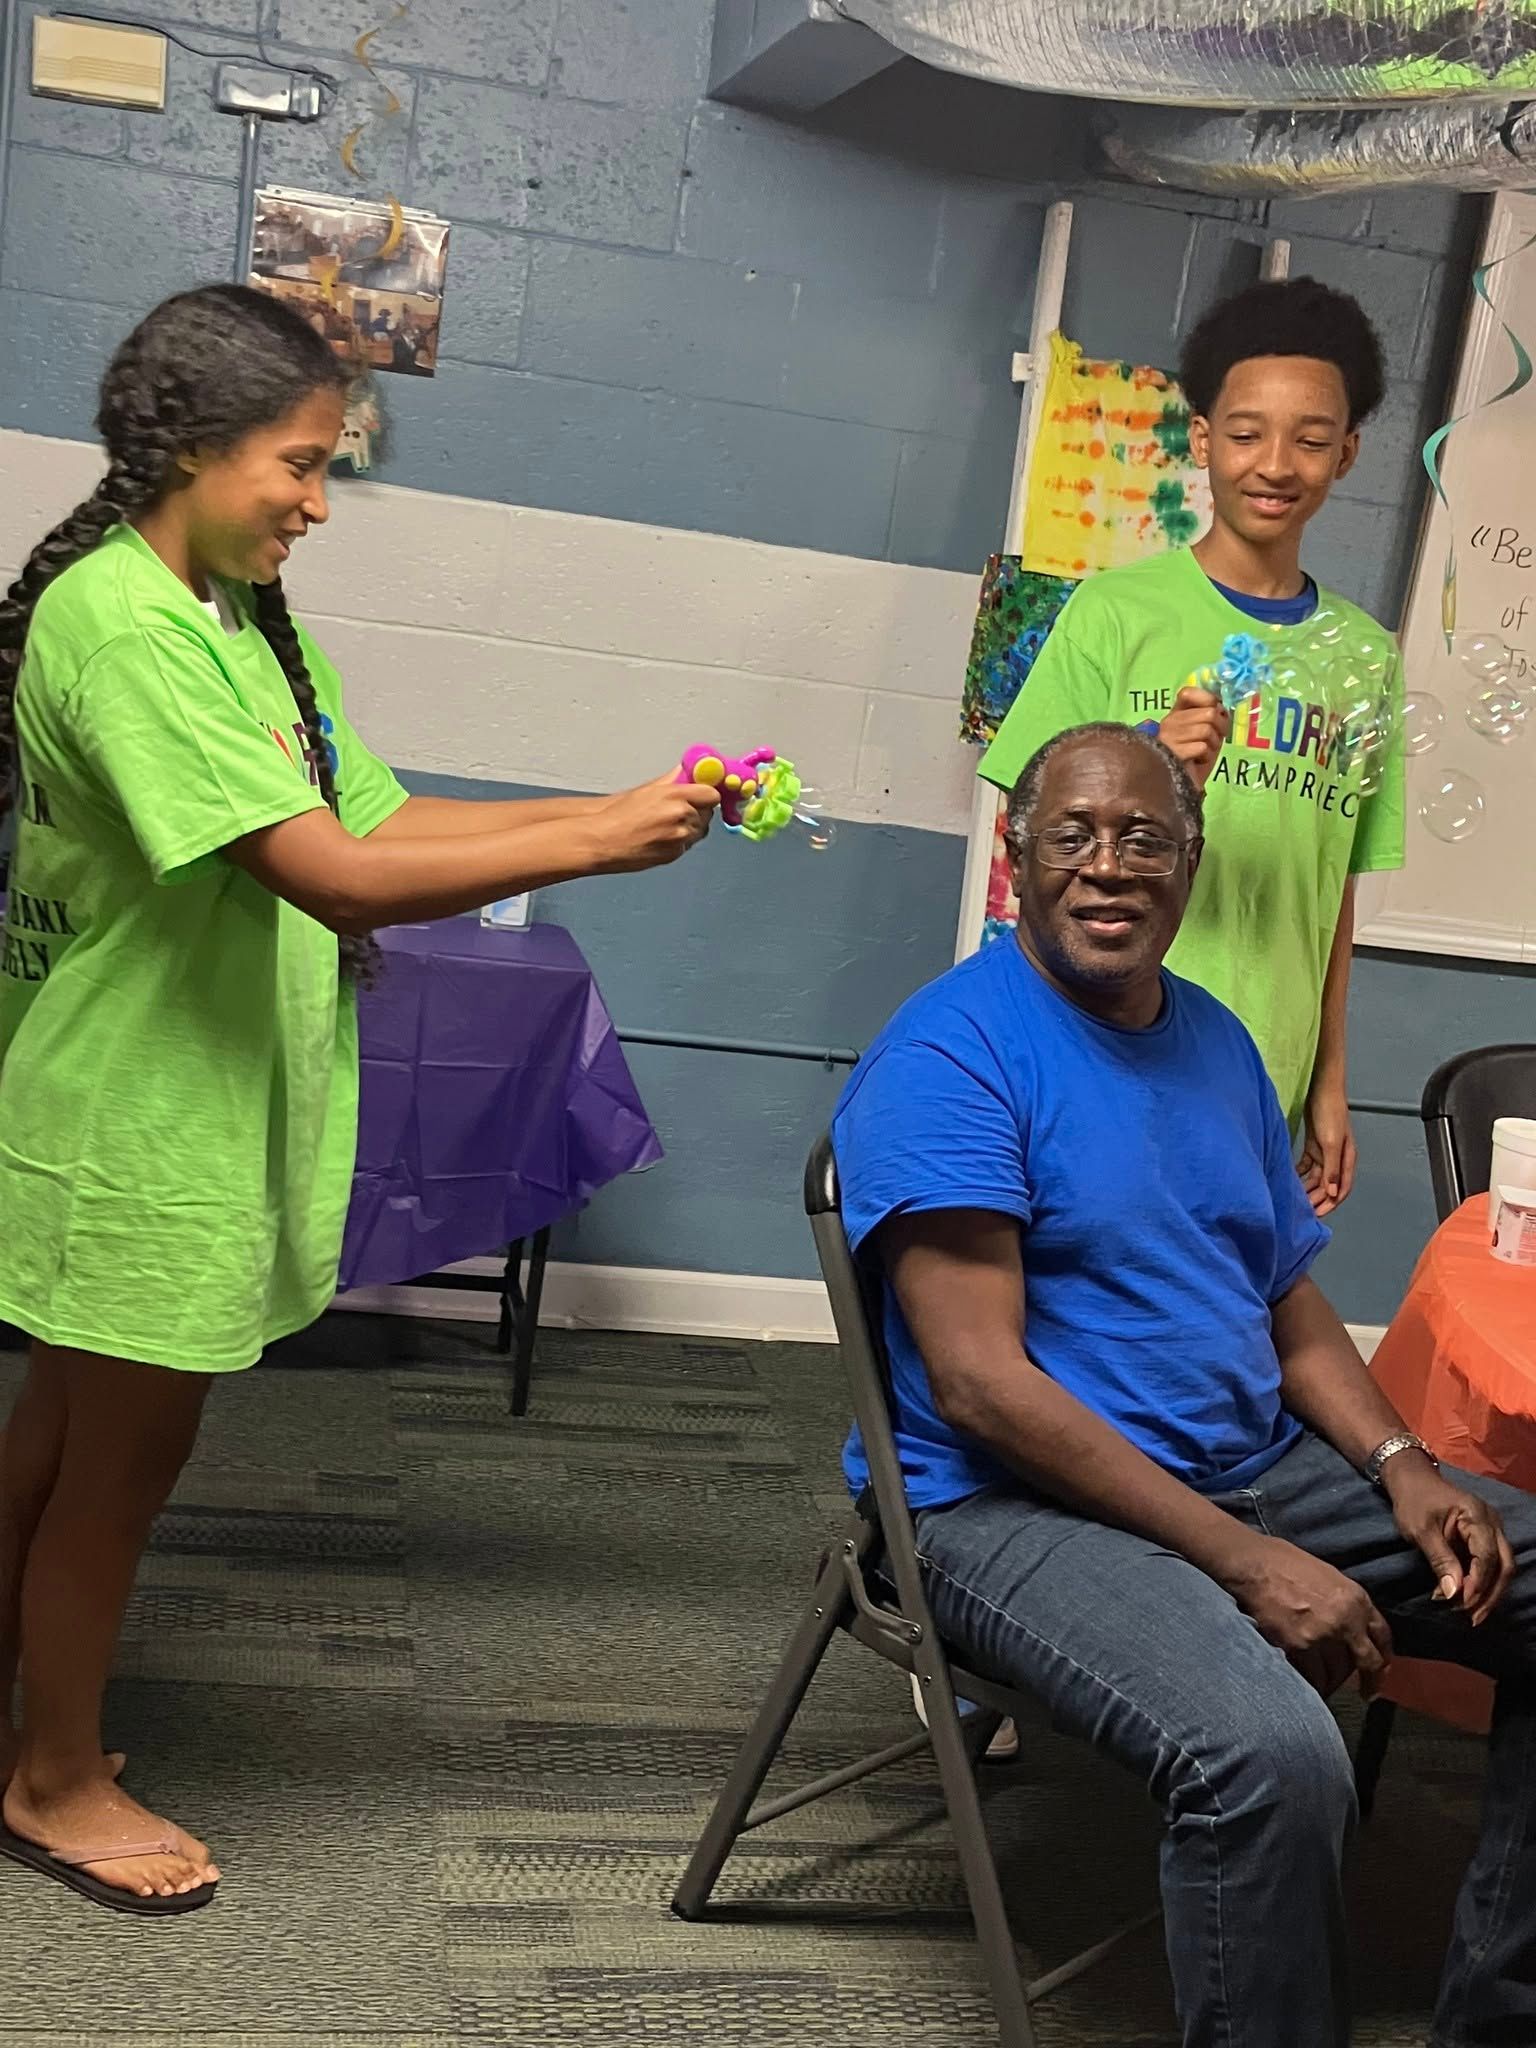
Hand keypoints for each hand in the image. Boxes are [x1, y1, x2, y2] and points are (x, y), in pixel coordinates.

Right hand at [591, 775, 717, 872]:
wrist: (602, 840)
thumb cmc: (618, 815)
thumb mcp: (647, 789)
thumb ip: (672, 780)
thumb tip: (687, 770)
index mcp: (675, 795)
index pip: (711, 794)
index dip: (706, 795)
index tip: (703, 794)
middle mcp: (681, 815)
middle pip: (707, 813)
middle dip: (697, 811)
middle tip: (678, 810)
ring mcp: (679, 836)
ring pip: (699, 830)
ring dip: (689, 827)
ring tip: (664, 825)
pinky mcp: (675, 853)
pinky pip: (687, 845)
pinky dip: (679, 841)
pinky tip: (660, 837)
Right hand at [1158, 686, 1230, 789]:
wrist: (1183, 786)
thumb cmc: (1195, 758)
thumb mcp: (1206, 733)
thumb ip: (1211, 717)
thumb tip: (1221, 708)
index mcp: (1175, 714)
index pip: (1187, 692)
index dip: (1207, 699)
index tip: (1214, 711)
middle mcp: (1169, 722)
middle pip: (1209, 713)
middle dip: (1220, 728)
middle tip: (1214, 741)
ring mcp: (1169, 737)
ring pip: (1207, 730)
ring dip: (1213, 744)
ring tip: (1204, 753)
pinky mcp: (1173, 752)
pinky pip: (1202, 747)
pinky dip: (1205, 757)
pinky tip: (1196, 761)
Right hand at [1221, 1533, 1392, 1697]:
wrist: (1251, 1564)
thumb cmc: (1282, 1562)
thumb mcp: (1326, 1575)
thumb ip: (1343, 1602)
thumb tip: (1347, 1625)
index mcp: (1355, 1598)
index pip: (1383, 1635)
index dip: (1383, 1657)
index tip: (1379, 1670)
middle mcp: (1346, 1620)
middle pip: (1367, 1662)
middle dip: (1369, 1682)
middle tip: (1365, 1693)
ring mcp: (1322, 1635)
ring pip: (1336, 1674)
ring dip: (1332, 1682)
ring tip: (1325, 1686)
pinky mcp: (1298, 1647)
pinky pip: (1311, 1676)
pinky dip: (1310, 1683)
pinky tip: (1306, 1685)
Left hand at [1299, 1081, 1355, 1215]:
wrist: (1321, 1088)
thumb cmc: (1330, 1111)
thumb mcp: (1330, 1142)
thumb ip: (1331, 1168)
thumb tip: (1332, 1192)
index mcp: (1346, 1158)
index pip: (1341, 1188)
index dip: (1331, 1203)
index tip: (1318, 1215)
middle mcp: (1337, 1158)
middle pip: (1327, 1185)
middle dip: (1317, 1198)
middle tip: (1302, 1211)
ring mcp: (1324, 1152)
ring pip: (1316, 1177)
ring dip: (1307, 1188)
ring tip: (1295, 1199)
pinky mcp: (1313, 1145)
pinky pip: (1307, 1166)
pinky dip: (1300, 1174)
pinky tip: (1291, 1180)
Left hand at [1383, 1455, 1516, 1626]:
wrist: (1412, 1480)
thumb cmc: (1413, 1501)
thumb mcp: (1420, 1530)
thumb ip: (1440, 1560)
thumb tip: (1454, 1594)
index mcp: (1478, 1516)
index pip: (1487, 1557)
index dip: (1478, 1583)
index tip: (1462, 1604)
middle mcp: (1492, 1523)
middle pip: (1504, 1565)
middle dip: (1491, 1594)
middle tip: (1473, 1618)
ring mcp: (1492, 1530)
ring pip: (1503, 1567)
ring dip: (1489, 1592)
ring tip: (1471, 1615)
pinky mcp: (1484, 1538)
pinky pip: (1492, 1564)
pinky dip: (1483, 1583)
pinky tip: (1468, 1598)